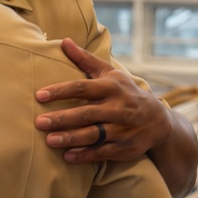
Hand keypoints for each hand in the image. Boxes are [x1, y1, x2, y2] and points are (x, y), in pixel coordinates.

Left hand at [35, 38, 172, 163]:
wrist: (158, 121)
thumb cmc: (125, 92)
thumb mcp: (110, 74)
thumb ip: (86, 60)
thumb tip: (64, 41)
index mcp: (112, 87)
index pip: (83, 87)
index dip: (61, 91)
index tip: (39, 95)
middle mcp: (118, 108)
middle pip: (87, 113)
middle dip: (62, 118)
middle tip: (39, 122)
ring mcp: (123, 129)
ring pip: (94, 135)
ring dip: (71, 138)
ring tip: (49, 141)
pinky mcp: (125, 148)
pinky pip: (103, 152)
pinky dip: (85, 155)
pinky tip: (67, 156)